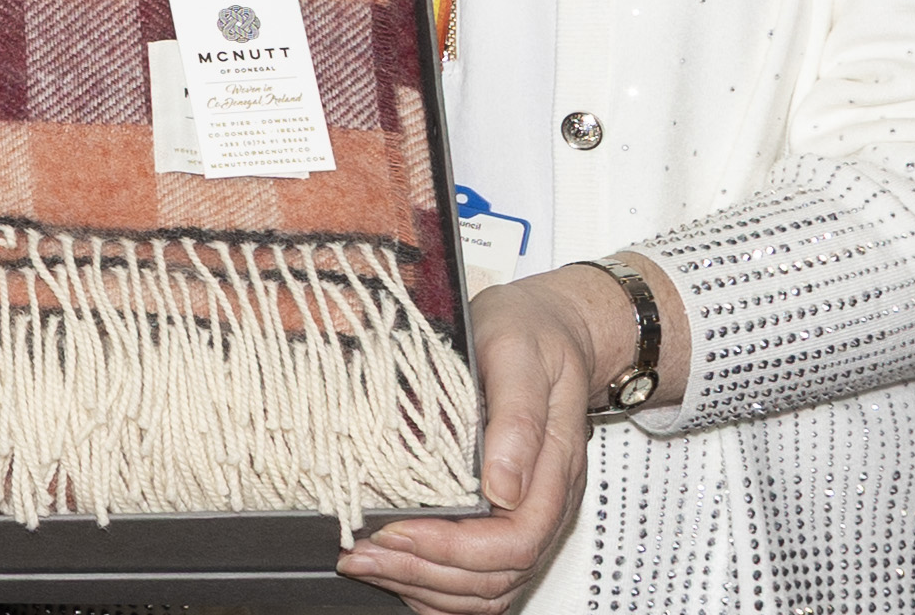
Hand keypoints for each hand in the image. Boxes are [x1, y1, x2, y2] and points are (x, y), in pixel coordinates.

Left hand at [337, 264, 636, 614]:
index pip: (515, 540)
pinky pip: (479, 581)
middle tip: (361, 553)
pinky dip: (437, 589)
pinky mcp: (504, 519)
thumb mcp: (519, 354)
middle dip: (424, 572)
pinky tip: (398, 571)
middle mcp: (543, 503)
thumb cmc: (533, 335)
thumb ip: (516, 419)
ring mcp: (525, 516)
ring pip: (486, 590)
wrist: (551, 327)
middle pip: (495, 577)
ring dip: (424, 585)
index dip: (454, 548)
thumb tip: (503, 487)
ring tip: (367, 563)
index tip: (397, 530)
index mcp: (553, 467)